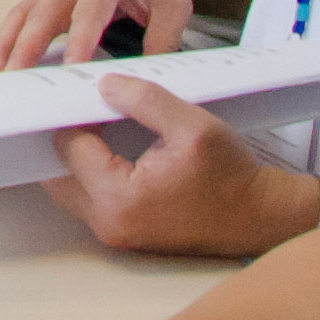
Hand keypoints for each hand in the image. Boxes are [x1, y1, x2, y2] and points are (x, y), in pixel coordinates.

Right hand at [0, 0, 191, 69]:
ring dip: (5, 45)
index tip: (70, 70)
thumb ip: (162, 40)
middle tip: (14, 80)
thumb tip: (145, 80)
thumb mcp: (174, 4)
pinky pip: (19, 17)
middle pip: (43, 13)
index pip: (90, 12)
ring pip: (22, 14)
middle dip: (26, 47)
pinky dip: (3, 40)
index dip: (79, 41)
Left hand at [40, 78, 316, 257]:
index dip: (72, 114)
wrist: (260, 216)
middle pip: (58, 172)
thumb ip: (144, 100)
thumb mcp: (192, 125)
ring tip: (93, 121)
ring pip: (70, 188)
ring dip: (76, 156)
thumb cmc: (232, 175)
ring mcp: (116, 233)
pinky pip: (91, 199)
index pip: (70, 146)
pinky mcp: (126, 233)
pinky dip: (91, 172)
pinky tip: (106, 145)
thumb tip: (103, 85)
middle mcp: (109, 222)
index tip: (81, 91)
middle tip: (79, 105)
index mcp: (119, 197)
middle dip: (65, 136)